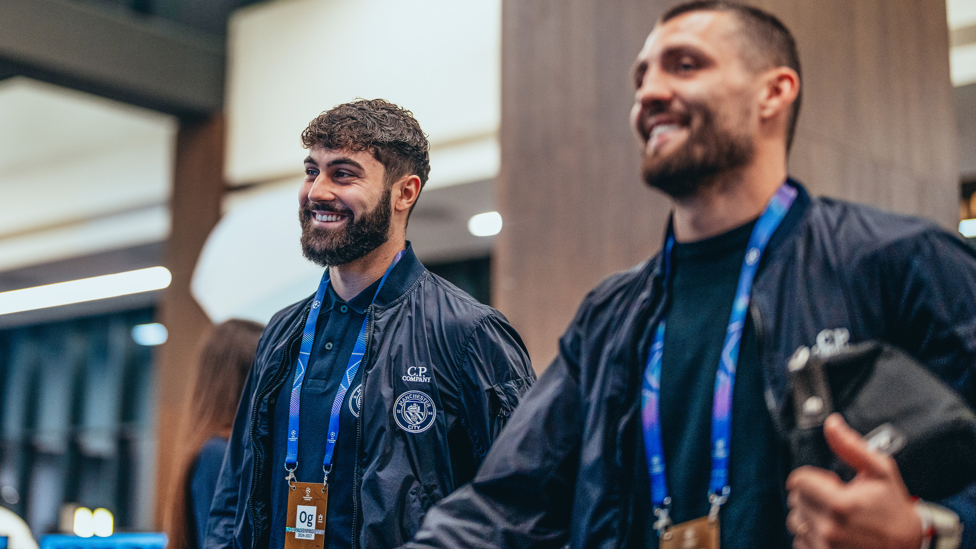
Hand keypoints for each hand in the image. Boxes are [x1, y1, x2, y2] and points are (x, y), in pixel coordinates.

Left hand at [785, 413, 921, 548]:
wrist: (907, 546)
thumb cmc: (893, 507)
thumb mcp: (880, 471)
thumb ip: (852, 446)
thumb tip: (831, 422)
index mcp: (840, 504)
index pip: (798, 481)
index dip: (813, 478)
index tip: (832, 483)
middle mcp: (829, 529)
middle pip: (794, 500)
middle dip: (812, 495)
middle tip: (837, 500)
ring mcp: (824, 548)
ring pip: (795, 521)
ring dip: (809, 516)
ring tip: (835, 516)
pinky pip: (799, 541)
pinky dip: (811, 535)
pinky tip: (834, 532)